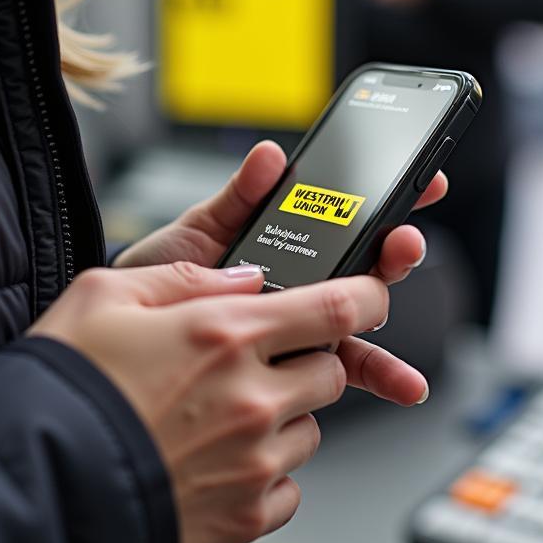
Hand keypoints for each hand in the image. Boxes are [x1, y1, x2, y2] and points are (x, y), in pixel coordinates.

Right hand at [30, 263, 423, 542]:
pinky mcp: (246, 515)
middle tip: (257, 365)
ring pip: (313, 430)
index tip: (371, 297)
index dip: (369, 297)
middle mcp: (252, 397)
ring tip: (220, 420)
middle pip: (332, 370)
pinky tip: (218, 463)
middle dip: (308, 361)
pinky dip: (268, 474)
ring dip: (284, 419)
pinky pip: (291, 487)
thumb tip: (244, 282)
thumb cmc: (63, 390)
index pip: (338, 307)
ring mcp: (255, 460)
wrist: (34, 490)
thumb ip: (186, 278)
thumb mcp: (105, 296)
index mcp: (225, 333)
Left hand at [114, 142, 445, 403]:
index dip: (390, 199)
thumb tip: (270, 158)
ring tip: (401, 317)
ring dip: (393, 323)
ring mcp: (300, 328)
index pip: (347, 220)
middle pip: (365, 270)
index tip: (422, 178)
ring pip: (361, 325)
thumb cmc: (157, 277)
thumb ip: (238, 197)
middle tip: (403, 244)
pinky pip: (342, 369)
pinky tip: (402, 384)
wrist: (119, 335)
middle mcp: (302, 287)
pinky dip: (379, 374)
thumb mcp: (197, 230)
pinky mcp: (294, 366)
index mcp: (286, 246)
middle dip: (396, 254)